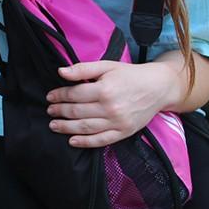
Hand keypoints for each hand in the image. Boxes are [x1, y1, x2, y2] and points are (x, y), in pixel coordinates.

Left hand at [46, 60, 175, 147]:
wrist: (158, 87)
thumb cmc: (130, 75)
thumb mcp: (106, 66)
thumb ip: (83, 69)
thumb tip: (61, 72)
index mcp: (105, 90)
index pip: (75, 94)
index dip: (59, 95)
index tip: (50, 96)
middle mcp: (110, 108)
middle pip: (78, 112)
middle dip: (60, 112)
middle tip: (49, 111)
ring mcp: (118, 122)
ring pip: (86, 128)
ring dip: (67, 128)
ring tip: (54, 125)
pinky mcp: (124, 132)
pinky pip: (102, 140)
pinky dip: (85, 142)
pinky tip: (72, 141)